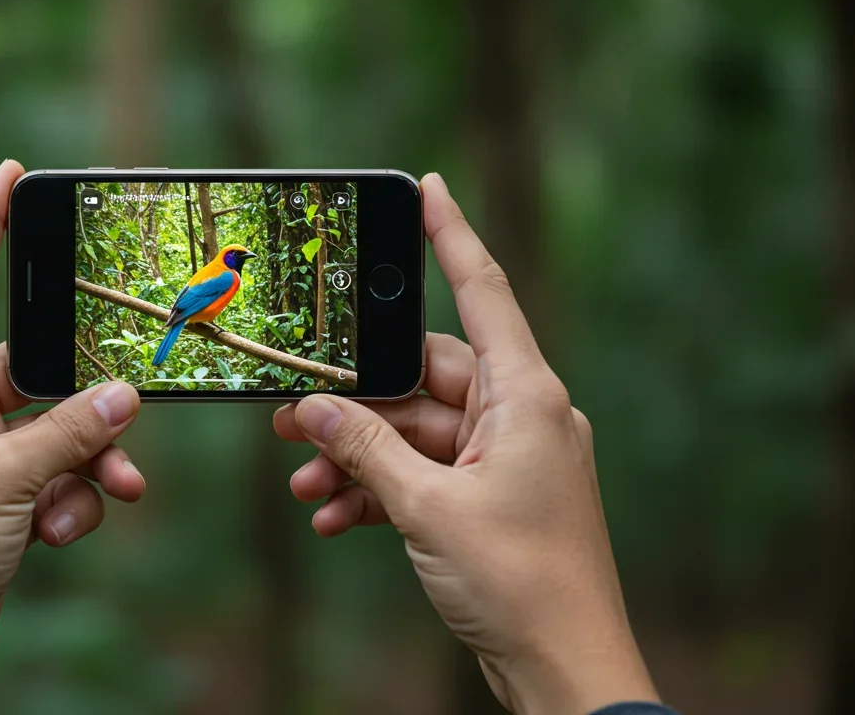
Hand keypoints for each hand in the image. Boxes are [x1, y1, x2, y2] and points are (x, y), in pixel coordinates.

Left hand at [0, 160, 146, 709]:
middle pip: (38, 367)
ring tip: (110, 490)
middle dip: (88, 395)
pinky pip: (57, 475)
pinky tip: (63, 532)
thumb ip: (68, 433)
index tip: (11, 172)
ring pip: (60, 428)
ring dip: (90, 460)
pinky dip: (73, 499)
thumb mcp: (0, 482)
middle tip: (132, 393)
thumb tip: (124, 398)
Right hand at [274, 174, 656, 713]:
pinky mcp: (491, 500)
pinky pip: (424, 476)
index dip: (452, 237)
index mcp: (528, 397)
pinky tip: (332, 519)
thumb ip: (365, 451)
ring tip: (303, 483)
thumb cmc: (521, 584)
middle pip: (424, 380)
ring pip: (416, 434)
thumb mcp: (427, 509)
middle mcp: (522, 417)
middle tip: (290, 416)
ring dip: (358, 458)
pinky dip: (380, 492)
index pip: (484, 293)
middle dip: (354, 403)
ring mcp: (507, 461)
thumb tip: (314, 411)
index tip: (429, 188)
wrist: (564, 668)